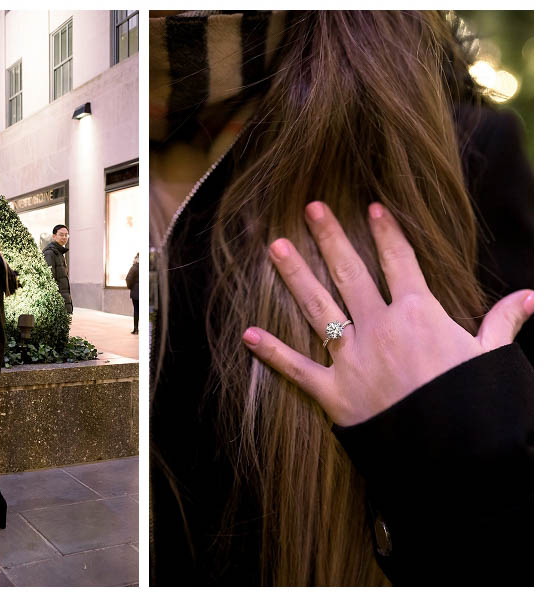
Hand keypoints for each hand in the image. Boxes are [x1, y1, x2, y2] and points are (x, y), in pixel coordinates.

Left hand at [242, 201, 532, 426]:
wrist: (454, 454)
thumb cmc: (474, 403)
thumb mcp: (491, 359)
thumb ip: (501, 323)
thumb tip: (532, 295)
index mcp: (418, 314)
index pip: (400, 262)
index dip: (386, 233)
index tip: (372, 208)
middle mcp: (379, 327)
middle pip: (349, 272)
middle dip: (329, 237)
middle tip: (310, 208)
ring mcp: (352, 358)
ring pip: (317, 306)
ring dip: (295, 275)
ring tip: (275, 247)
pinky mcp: (333, 392)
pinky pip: (296, 368)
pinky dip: (271, 352)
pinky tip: (247, 334)